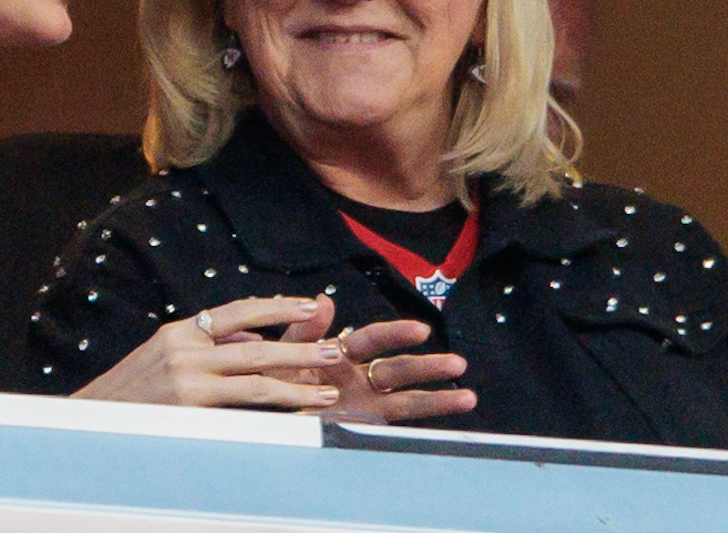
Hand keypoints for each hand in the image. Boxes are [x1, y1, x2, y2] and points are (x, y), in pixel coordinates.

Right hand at [72, 296, 344, 409]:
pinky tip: (296, 416)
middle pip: (257, 344)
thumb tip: (251, 341)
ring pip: (256, 378)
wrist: (88, 421)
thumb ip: (205, 347)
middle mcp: (185, 349)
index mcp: (180, 331)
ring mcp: (188, 379)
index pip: (238, 311)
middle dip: (301, 346)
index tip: (312, 305)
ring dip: (297, 384)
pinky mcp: (190, 408)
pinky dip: (273, 411)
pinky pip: (242, 407)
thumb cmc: (129, 394)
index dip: (278, 307)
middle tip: (336, 348)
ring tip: (328, 389)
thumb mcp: (162, 358)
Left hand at [280, 296, 477, 422]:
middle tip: (456, 363)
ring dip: (436, 398)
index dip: (395, 335)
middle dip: (426, 367)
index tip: (420, 331)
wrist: (259, 409)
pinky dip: (414, 422)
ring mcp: (362, 404)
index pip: (371, 340)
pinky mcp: (361, 427)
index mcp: (339, 352)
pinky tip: (443, 419)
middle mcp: (358, 377)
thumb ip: (303, 330)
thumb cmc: (273, 375)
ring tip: (468, 397)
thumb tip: (324, 300)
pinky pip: (390, 426)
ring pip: (404, 399)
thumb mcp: (285, 350)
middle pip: (397, 370)